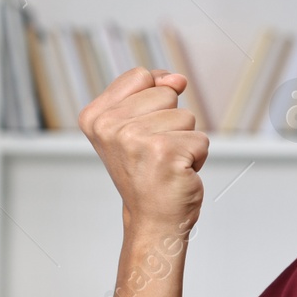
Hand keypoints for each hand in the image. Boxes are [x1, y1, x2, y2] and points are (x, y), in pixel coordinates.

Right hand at [79, 67, 209, 235]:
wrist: (153, 220)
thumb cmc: (147, 173)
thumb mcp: (137, 125)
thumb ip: (153, 91)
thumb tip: (177, 78)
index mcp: (95, 117)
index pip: (140, 76)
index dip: (155, 98)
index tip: (145, 128)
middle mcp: (110, 127)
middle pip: (166, 92)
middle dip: (171, 122)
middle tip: (156, 152)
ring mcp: (135, 139)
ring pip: (186, 116)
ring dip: (185, 141)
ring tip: (166, 163)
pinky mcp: (165, 153)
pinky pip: (200, 139)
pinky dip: (197, 158)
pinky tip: (177, 174)